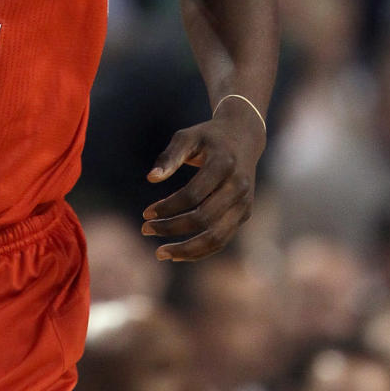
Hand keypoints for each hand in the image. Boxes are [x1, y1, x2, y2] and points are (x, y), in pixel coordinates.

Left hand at [140, 106, 264, 261]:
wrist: (244, 136)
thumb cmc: (208, 137)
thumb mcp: (187, 137)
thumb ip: (170, 156)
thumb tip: (151, 178)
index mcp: (224, 164)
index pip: (193, 195)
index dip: (167, 207)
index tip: (145, 213)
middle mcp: (239, 186)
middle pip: (205, 219)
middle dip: (172, 228)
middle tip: (144, 230)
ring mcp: (244, 203)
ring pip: (217, 238)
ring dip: (187, 250)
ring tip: (160, 253)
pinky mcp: (244, 214)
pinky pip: (222, 240)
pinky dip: (200, 251)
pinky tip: (177, 253)